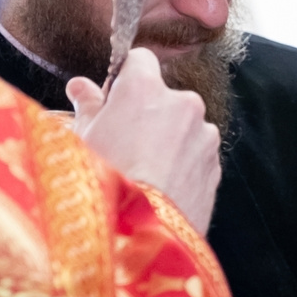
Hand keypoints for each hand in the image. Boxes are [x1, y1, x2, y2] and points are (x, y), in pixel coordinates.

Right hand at [67, 47, 220, 234]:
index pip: (139, 59)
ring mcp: (204, 135)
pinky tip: (161, 190)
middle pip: (165, 97)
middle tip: (124, 144)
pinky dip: (183, 167)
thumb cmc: (103, 183)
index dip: (126, 78)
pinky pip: (196, 157)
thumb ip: (87, 107)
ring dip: (169, 142)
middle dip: (149, 114)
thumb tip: (80, 88)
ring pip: (185, 128)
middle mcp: (182, 103)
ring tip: (144, 174)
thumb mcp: (82, 141)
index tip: (115, 98)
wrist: (139, 236)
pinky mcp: (215, 167)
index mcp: (144, 87)